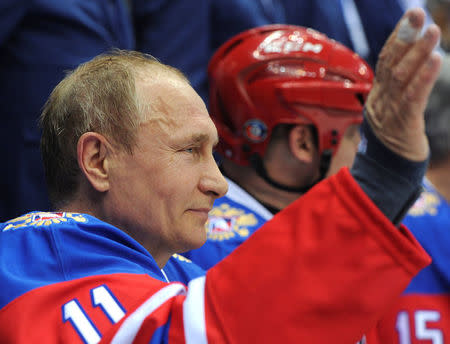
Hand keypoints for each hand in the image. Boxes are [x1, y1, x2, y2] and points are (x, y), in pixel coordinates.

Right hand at [365, 8, 441, 160]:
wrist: (387, 173)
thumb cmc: (394, 140)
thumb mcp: (392, 110)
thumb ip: (398, 88)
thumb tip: (412, 62)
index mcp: (377, 95)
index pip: (385, 61)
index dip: (397, 38)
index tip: (410, 16)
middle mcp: (380, 100)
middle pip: (389, 65)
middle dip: (404, 37)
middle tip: (416, 13)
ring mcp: (389, 112)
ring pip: (401, 79)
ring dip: (416, 53)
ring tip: (432, 31)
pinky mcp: (402, 125)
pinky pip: (413, 98)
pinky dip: (423, 78)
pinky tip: (434, 60)